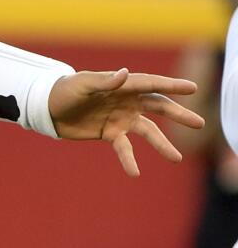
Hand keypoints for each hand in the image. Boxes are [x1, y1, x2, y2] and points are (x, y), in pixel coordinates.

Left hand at [48, 68, 203, 176]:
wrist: (47, 108)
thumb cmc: (64, 90)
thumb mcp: (82, 84)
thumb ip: (104, 81)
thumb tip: (125, 74)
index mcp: (121, 85)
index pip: (150, 84)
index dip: (171, 85)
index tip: (192, 88)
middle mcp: (126, 101)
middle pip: (157, 107)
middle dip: (178, 114)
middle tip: (199, 123)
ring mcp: (121, 118)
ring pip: (148, 131)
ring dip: (161, 144)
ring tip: (176, 158)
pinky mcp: (111, 134)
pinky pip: (125, 148)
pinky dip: (129, 160)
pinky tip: (134, 173)